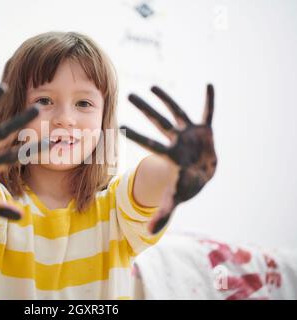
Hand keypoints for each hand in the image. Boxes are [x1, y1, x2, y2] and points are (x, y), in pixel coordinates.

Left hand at [121, 84, 216, 233]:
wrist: (200, 175)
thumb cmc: (186, 185)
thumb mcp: (176, 199)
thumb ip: (163, 214)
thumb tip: (148, 232)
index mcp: (169, 156)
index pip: (150, 144)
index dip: (137, 136)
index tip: (120, 126)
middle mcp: (175, 141)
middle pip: (158, 122)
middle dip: (145, 109)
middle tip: (128, 94)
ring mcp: (188, 134)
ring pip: (176, 112)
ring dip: (166, 98)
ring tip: (152, 85)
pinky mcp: (204, 130)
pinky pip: (208, 113)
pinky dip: (210, 101)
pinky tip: (210, 85)